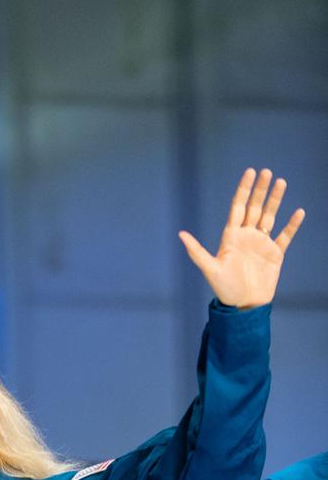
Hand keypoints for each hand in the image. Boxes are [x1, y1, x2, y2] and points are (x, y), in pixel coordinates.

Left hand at [178, 168, 304, 308]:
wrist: (243, 307)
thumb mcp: (210, 269)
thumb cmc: (224, 290)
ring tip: (281, 182)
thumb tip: (180, 234)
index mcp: (231, 237)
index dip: (244, 190)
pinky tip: (299, 212)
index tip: (250, 172)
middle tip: (267, 172)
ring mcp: (262, 244)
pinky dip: (292, 225)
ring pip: (270, 217)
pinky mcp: (275, 254)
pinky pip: (285, 236)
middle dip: (261, 190)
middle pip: (255, 208)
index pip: (238, 207)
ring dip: (276, 200)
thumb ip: (197, 251)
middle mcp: (247, 236)